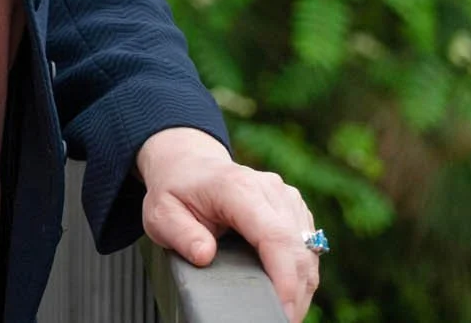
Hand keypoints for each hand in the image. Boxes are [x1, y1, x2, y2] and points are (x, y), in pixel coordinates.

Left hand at [136, 127, 321, 322]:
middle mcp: (270, 190)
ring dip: (302, 286)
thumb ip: (181, 235)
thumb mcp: (161, 214)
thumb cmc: (175, 190)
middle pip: (299, 249)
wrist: (188, 164)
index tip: (283, 311)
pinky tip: (286, 291)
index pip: (274, 237)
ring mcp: (286, 197)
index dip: (284, 278)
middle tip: (281, 321)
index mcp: (238, 189)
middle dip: (295, 293)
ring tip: (282, 312)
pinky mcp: (294, 208)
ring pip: (309, 251)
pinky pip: (308, 246)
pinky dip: (302, 273)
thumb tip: (205, 256)